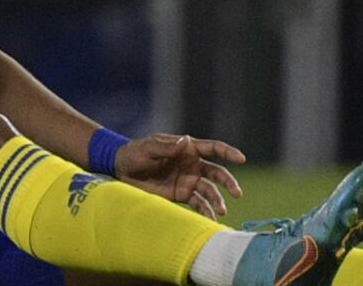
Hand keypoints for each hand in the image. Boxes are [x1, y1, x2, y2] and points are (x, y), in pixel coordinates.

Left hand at [114, 133, 245, 219]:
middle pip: (216, 172)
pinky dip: (206, 211)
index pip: (212, 148)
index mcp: (187, 149)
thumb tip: (186, 141)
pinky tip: (211, 220)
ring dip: (217, 200)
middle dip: (228, 182)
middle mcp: (192, 165)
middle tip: (237, 193)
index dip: (228, 152)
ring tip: (221, 211)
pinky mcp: (181, 195)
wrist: (121, 169)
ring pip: (209, 191)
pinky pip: (197, 203)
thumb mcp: (149, 148)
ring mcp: (188, 181)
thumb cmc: (135, 153)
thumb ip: (167, 147)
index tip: (242, 158)